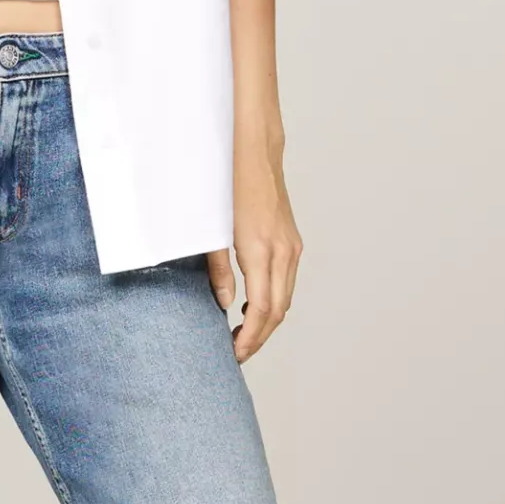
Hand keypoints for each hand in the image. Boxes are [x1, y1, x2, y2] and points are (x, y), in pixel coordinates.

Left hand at [208, 146, 301, 360]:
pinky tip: (253, 304)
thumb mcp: (211, 229)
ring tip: (242, 333)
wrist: (253, 150)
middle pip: (278, 310)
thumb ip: (218, 270)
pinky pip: (287, 281)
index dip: (250, 337)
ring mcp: (292, 246)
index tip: (234, 353)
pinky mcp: (293, 240)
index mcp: (261, 250)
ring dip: (267, 321)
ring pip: (286, 298)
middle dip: (259, 336)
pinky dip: (274, 300)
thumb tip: (224, 304)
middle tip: (236, 352)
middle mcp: (284, 251)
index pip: (262, 309)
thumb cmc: (227, 183)